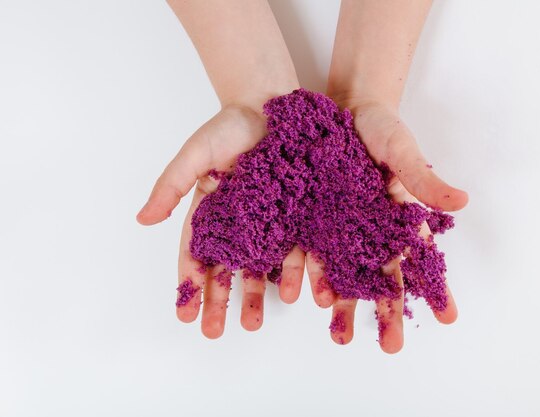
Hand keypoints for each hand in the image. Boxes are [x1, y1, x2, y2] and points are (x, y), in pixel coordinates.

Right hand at [137, 104, 281, 336]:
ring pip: (262, 266)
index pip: (197, 254)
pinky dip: (295, 272)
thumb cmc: (229, 127)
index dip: (190, 284)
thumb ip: (171, 187)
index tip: (184, 313)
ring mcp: (270, 220)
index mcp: (211, 212)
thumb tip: (143, 220)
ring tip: (252, 324)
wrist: (272, 105)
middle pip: (227, 268)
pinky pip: (297, 247)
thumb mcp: (195, 156)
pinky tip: (295, 294)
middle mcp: (239, 222)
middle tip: (214, 332)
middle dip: (219, 300)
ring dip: (255, 296)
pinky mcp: (299, 214)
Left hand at [315, 99, 467, 352]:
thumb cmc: (380, 127)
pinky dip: (308, 273)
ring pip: (344, 272)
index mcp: (398, 217)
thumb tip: (462, 202)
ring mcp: (340, 226)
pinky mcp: (310, 217)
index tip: (448, 318)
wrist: (340, 108)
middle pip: (380, 276)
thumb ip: (424, 180)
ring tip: (341, 337)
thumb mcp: (403, 151)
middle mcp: (371, 228)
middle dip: (386, 311)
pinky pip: (309, 249)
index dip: (434, 287)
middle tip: (392, 348)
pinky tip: (305, 297)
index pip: (419, 258)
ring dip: (345, 304)